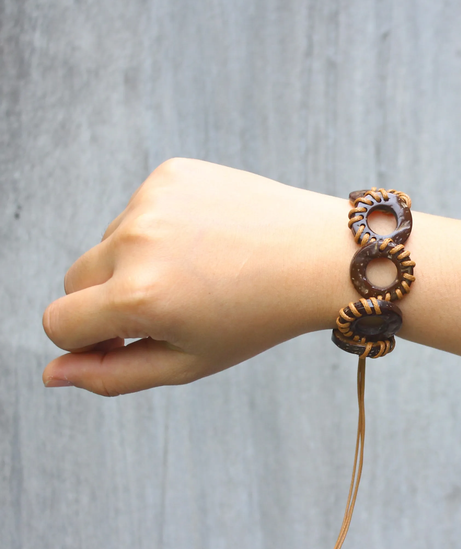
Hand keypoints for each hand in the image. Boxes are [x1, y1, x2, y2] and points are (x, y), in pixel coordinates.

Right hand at [42, 158, 352, 395]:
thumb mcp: (189, 362)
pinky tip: (209, 241)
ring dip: (137, 262)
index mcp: (139, 296)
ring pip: (109, 243)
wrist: (320, 256)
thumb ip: (112, 375)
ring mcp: (153, 200)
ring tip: (202, 273)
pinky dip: (161, 229)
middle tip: (168, 310)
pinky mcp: (171, 173)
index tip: (118, 343)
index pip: (58, 323)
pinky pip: (139, 210)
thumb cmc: (259, 318)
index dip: (84, 341)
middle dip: (106, 302)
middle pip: (75, 281)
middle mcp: (138, 241)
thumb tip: (52, 374)